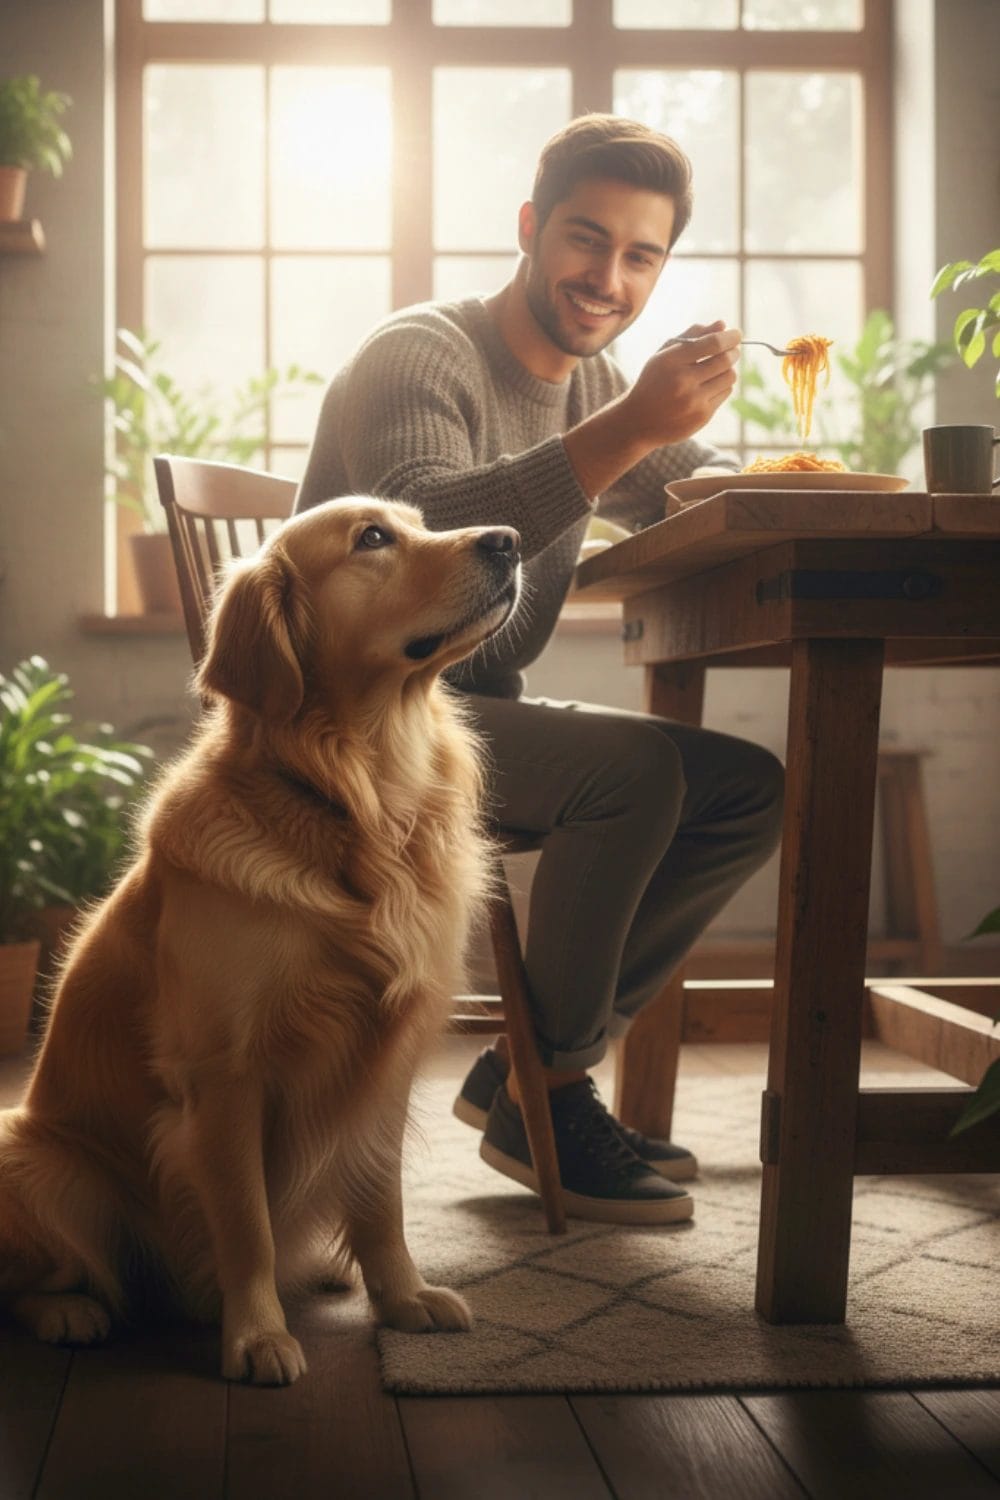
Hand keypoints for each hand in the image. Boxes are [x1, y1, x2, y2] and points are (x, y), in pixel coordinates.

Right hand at [623, 319, 741, 447]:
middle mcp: (683, 381)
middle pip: (725, 360)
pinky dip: (722, 386)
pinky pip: (725, 393)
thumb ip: (691, 336)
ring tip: (718, 369)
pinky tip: (709, 387)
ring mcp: (694, 401)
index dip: (730, 337)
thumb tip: (722, 324)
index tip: (736, 334)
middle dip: (733, 351)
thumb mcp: (664, 355)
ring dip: (728, 369)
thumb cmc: (654, 382)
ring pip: (729, 377)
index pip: (712, 343)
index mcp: (671, 361)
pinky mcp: (702, 416)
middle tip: (733, 350)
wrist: (638, 422)